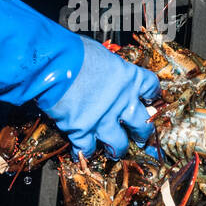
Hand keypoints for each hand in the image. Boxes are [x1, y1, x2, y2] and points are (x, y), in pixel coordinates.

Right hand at [39, 37, 158, 156]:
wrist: (54, 65)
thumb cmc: (74, 52)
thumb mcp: (101, 53)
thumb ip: (108, 68)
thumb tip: (104, 70)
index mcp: (129, 79)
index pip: (151, 88)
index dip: (151, 95)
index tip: (150, 100)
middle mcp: (121, 102)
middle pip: (142, 124)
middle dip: (142, 133)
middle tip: (140, 136)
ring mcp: (103, 119)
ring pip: (119, 144)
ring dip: (117, 149)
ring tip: (114, 151)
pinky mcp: (82, 131)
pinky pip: (87, 149)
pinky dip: (84, 152)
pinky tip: (81, 152)